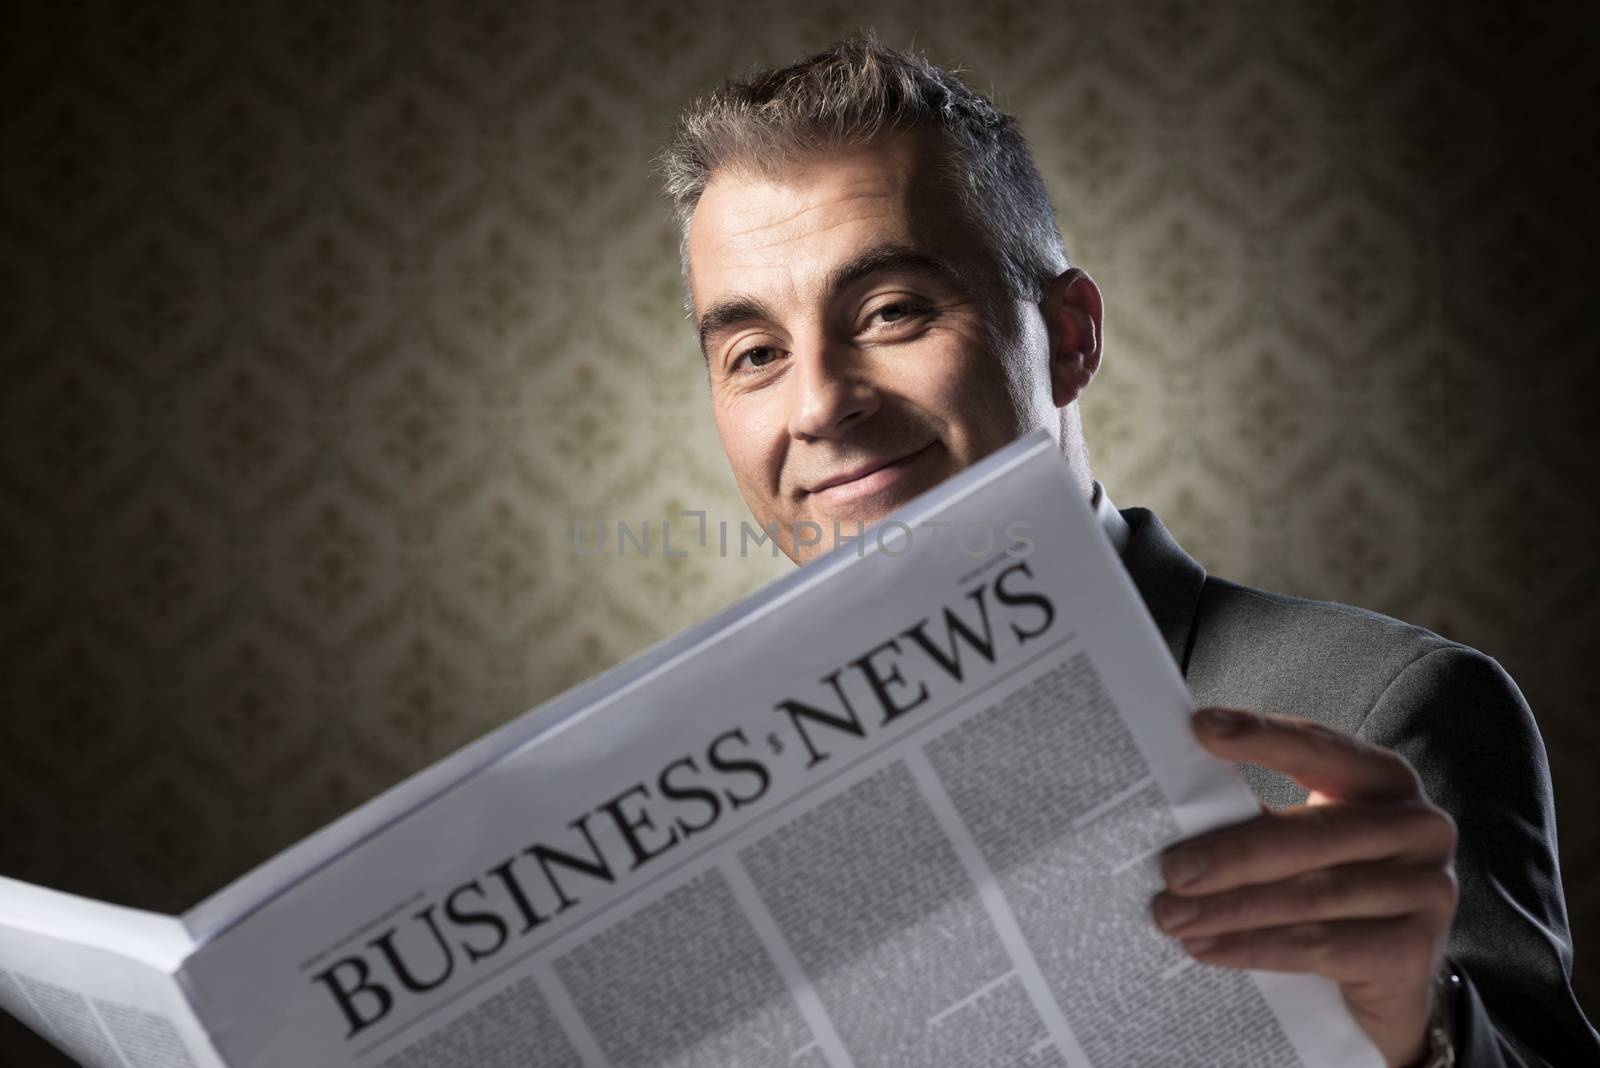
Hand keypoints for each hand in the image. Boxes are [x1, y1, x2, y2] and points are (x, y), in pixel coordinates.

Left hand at [1151, 706, 1457, 1067]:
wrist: (1392, 979)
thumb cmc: (1335, 888)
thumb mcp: (1308, 840)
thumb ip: (1260, 816)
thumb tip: (1170, 811)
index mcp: (1385, 779)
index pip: (1319, 748)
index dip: (1262, 736)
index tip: (1202, 726)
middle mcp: (1418, 826)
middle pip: (1309, 833)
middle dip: (1230, 853)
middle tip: (1169, 870)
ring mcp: (1426, 889)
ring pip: (1309, 895)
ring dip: (1230, 908)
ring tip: (1172, 916)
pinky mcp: (1414, 949)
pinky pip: (1320, 946)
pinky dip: (1256, 947)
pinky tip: (1210, 948)